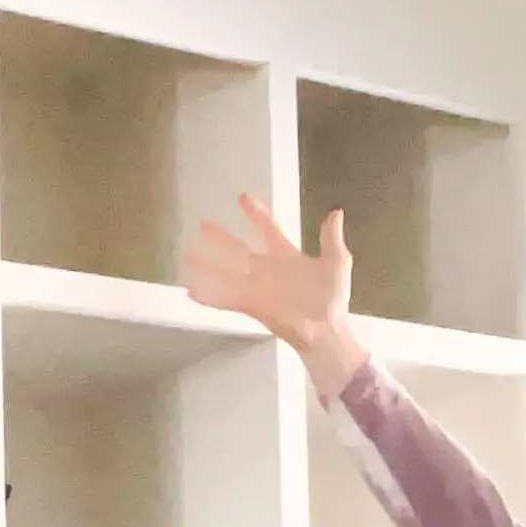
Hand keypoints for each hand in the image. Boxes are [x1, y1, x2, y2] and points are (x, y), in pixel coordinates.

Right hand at [184, 194, 364, 396]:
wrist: (326, 328)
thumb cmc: (332, 297)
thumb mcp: (337, 262)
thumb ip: (330, 238)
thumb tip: (335, 212)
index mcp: (286, 256)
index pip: (267, 229)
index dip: (256, 213)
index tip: (243, 197)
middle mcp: (266, 270)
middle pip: (238, 248)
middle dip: (221, 237)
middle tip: (203, 223)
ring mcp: (256, 288)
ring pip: (226, 272)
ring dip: (207, 264)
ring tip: (188, 253)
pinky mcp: (251, 305)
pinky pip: (225, 298)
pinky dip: (208, 296)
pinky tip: (191, 291)